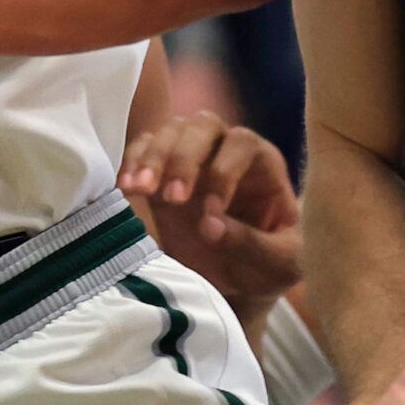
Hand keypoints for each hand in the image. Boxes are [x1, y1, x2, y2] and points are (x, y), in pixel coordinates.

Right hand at [118, 111, 300, 315]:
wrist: (242, 278)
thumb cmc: (270, 265)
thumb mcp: (279, 264)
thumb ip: (251, 244)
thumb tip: (210, 226)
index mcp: (264, 164)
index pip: (243, 145)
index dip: (225, 172)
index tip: (210, 215)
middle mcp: (227, 150)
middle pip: (204, 126)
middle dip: (184, 158)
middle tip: (172, 199)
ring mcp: (193, 157)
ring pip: (171, 131)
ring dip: (153, 157)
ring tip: (138, 189)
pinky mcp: (162, 172)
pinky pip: (144, 147)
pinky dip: (132, 161)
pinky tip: (125, 187)